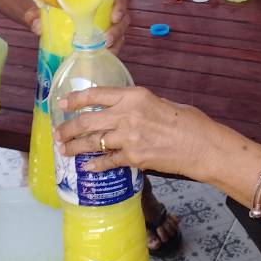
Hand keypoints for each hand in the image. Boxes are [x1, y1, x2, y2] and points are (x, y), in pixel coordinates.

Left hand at [24, 0, 129, 51]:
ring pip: (120, 33)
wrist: (48, 18)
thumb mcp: (42, 8)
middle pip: (122, 18)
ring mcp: (107, 26)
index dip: (120, 6)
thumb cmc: (51, 8)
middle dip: (117, 30)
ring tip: (105, 50)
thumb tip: (36, 26)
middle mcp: (105, 11)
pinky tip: (104, 57)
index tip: (114, 16)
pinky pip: (114, 45)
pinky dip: (111, 52)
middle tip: (106, 39)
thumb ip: (36, 14)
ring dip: (116, 42)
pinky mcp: (104, 41)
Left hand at [53, 86, 217, 177]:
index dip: (75, 99)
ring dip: (75, 147)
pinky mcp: (133, 157)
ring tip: (65, 151)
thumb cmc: (188, 122)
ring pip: (92, 142)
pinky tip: (88, 167)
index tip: (62, 103)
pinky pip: (107, 161)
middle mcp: (127, 114)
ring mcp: (128, 137)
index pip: (96, 94)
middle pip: (87, 121)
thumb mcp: (160, 102)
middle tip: (59, 133)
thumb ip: (137, 105)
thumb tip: (121, 111)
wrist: (202, 146)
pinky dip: (95, 164)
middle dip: (68, 128)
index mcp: (134, 95)